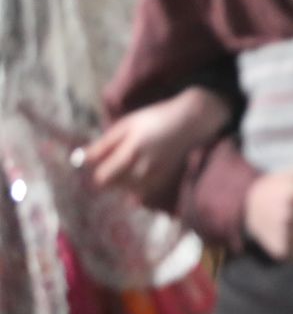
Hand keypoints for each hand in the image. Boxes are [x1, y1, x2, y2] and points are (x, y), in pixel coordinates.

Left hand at [85, 87, 231, 202]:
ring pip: (128, 191)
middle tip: (116, 159)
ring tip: (131, 163)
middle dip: (110, 175)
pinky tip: (141, 173)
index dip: (97, 170)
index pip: (102, 177)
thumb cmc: (155, 118)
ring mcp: (155, 177)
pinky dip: (137, 188)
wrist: (191, 122)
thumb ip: (104, 144)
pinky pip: (143, 194)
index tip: (100, 160)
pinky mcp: (165, 181)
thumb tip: (81, 159)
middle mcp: (143, 170)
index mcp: (130, 153)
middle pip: (114, 186)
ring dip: (123, 182)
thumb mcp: (126, 125)